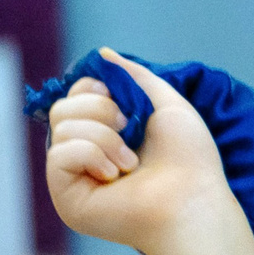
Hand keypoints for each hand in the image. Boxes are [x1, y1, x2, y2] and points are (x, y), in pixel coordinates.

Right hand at [43, 49, 229, 254]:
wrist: (194, 201)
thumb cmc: (189, 159)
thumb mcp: (165, 103)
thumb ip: (134, 77)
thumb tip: (103, 54)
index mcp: (105, 134)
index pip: (75, 96)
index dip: (94, 90)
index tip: (125, 105)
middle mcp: (85, 155)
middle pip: (62, 107)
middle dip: (100, 110)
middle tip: (130, 131)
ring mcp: (73, 177)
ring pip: (61, 126)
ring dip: (104, 136)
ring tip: (130, 163)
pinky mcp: (65, 196)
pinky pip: (59, 153)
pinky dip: (91, 154)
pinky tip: (114, 175)